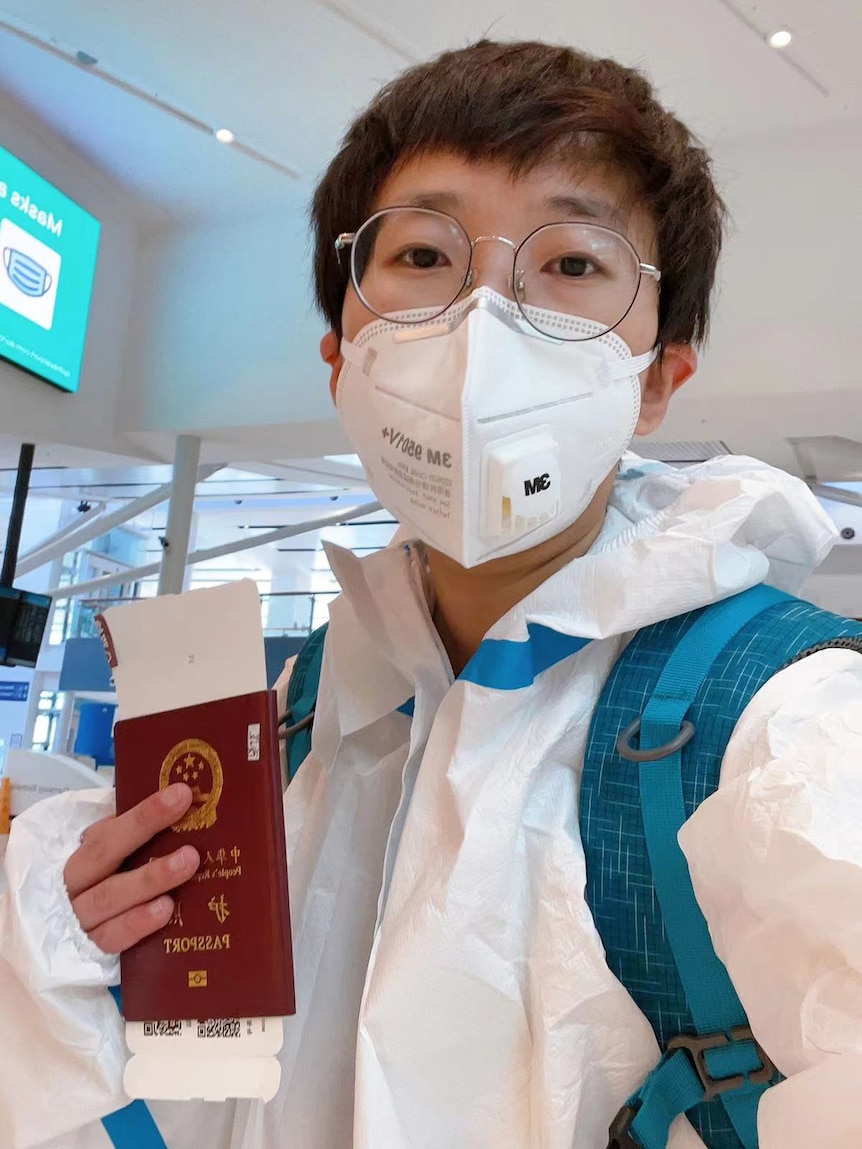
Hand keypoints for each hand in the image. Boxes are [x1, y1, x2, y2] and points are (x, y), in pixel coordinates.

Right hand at [64, 783, 200, 953]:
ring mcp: (80, 918)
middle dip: (145, 828)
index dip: (144, 812)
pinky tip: (166, 910)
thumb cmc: (107, 886)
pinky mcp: (91, 950)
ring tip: (187, 863)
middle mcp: (76, 883)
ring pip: (110, 896)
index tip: (181, 794)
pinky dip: (138, 923)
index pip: (110, 826)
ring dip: (150, 879)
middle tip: (186, 814)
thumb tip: (180, 804)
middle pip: (104, 853)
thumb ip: (135, 834)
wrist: (69, 937)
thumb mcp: (113, 857)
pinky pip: (112, 937)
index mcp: (83, 853)